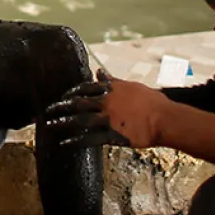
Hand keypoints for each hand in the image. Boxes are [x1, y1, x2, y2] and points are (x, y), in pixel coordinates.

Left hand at [42, 71, 167, 149]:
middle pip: (79, 104)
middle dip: (61, 107)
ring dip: (63, 123)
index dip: (72, 92)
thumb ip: (112, 80)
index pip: (86, 88)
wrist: (166, 119)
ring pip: (81, 121)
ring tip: (50, 126)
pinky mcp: (113, 135)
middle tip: (48, 110)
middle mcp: (107, 103)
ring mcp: (109, 119)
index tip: (63, 95)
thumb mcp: (132, 86)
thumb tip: (99, 71)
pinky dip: (76, 141)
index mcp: (111, 89)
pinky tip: (65, 143)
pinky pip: (90, 138)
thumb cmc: (152, 102)